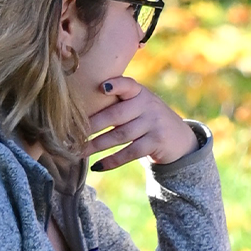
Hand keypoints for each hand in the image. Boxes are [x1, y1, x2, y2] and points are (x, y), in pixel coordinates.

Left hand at [83, 76, 198, 171]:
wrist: (179, 139)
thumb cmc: (147, 119)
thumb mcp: (139, 105)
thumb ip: (118, 102)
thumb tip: (78, 111)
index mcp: (139, 93)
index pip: (128, 85)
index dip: (116, 85)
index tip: (102, 87)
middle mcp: (148, 105)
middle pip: (116, 115)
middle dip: (92, 126)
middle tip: (71, 134)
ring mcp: (154, 124)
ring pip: (120, 136)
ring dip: (97, 145)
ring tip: (78, 152)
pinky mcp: (157, 142)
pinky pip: (130, 152)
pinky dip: (112, 160)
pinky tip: (97, 166)